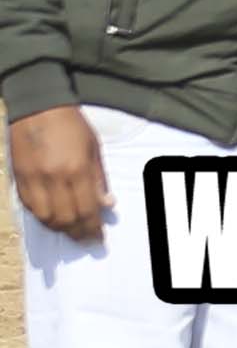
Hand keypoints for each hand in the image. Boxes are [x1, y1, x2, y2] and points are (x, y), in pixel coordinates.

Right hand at [8, 106, 100, 236]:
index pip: (86, 210)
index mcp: (76, 170)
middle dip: (77, 233)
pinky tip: (51, 219)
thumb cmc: (71, 126)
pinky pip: (29, 206)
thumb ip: (99, 179)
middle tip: (86, 240)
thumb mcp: (94, 149)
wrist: (38, 108)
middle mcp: (53, 178)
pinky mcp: (18, 177)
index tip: (99, 238)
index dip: (93, 228)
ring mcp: (33, 179)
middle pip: (65, 218)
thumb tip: (108, 204)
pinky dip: (41, 217)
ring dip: (59, 228)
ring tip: (70, 231)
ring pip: (45, 217)